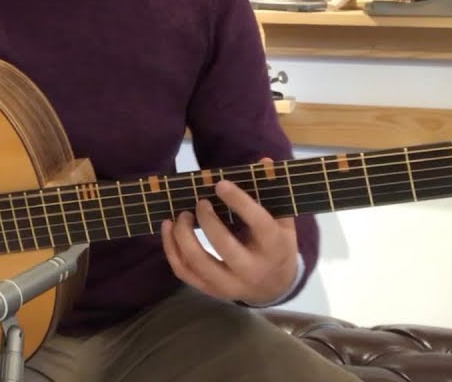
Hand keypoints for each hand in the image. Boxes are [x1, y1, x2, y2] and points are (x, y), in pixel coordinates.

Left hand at [159, 158, 297, 305]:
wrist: (275, 286)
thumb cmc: (276, 244)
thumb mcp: (282, 220)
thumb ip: (272, 192)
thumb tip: (263, 161)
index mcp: (275, 247)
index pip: (258, 223)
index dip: (239, 201)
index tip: (220, 184)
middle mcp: (252, 269)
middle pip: (224, 245)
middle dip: (207, 220)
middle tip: (199, 202)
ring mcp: (230, 284)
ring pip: (198, 262)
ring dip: (182, 236)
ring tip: (180, 215)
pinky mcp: (211, 290)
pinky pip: (184, 272)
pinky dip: (171, 249)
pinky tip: (169, 229)